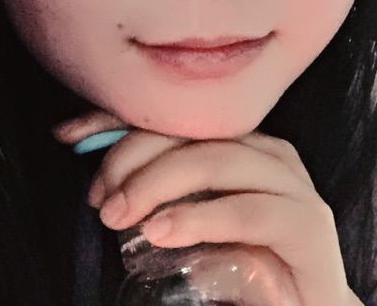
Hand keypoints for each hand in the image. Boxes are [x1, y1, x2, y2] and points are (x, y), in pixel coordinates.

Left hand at [53, 111, 363, 305]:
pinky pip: (247, 211)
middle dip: (133, 157)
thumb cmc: (240, 262)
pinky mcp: (308, 226)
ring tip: (119, 216)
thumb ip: (154, 188)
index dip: (117, 117)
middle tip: (101, 198)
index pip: (174, 113)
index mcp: (240, 141)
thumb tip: (91, 164)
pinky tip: (161, 232)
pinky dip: (198, 218)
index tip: (68, 134)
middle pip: (192, 131)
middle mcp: (267, 151)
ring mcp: (292, 185)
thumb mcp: (185, 216)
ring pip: (216, 160)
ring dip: (158, 184)